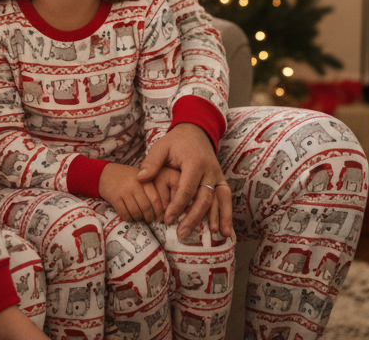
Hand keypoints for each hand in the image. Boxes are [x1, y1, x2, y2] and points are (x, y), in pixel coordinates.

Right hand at [99, 163, 163, 222]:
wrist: (104, 174)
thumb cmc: (126, 176)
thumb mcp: (140, 176)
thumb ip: (150, 187)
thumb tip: (163, 207)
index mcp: (143, 179)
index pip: (155, 198)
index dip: (159, 210)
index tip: (160, 217)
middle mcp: (134, 185)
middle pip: (146, 207)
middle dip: (150, 217)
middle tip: (151, 220)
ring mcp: (123, 191)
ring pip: (136, 212)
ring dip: (139, 218)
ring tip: (141, 218)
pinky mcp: (114, 198)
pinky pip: (124, 214)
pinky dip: (129, 218)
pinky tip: (130, 217)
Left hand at [136, 123, 231, 238]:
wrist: (195, 133)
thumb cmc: (175, 143)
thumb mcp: (161, 147)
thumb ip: (152, 162)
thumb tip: (141, 178)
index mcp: (194, 162)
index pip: (186, 189)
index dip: (177, 205)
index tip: (167, 219)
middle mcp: (209, 170)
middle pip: (204, 198)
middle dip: (193, 217)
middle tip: (182, 233)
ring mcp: (217, 175)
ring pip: (219, 200)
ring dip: (217, 218)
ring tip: (215, 236)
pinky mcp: (221, 180)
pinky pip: (226, 198)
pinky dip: (227, 214)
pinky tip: (226, 231)